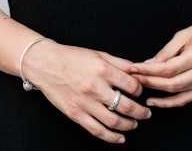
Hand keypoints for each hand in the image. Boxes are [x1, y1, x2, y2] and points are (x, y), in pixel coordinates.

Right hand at [23, 41, 152, 143]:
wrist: (45, 64)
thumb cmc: (71, 57)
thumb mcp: (98, 53)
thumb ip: (120, 63)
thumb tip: (138, 71)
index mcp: (103, 70)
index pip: (132, 86)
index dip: (141, 90)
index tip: (141, 93)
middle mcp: (95, 87)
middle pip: (127, 106)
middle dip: (141, 112)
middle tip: (146, 113)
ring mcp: (85, 103)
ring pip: (114, 122)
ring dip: (129, 125)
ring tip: (135, 124)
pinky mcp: (76, 114)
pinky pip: (97, 131)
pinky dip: (112, 137)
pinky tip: (120, 137)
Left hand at [128, 14, 191, 107]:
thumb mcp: (184, 34)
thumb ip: (167, 51)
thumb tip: (148, 64)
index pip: (167, 68)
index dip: (148, 70)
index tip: (133, 68)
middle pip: (170, 83)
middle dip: (148, 82)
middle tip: (132, 78)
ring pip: (176, 92)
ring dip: (155, 92)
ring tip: (138, 88)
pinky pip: (185, 99)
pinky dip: (169, 103)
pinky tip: (154, 101)